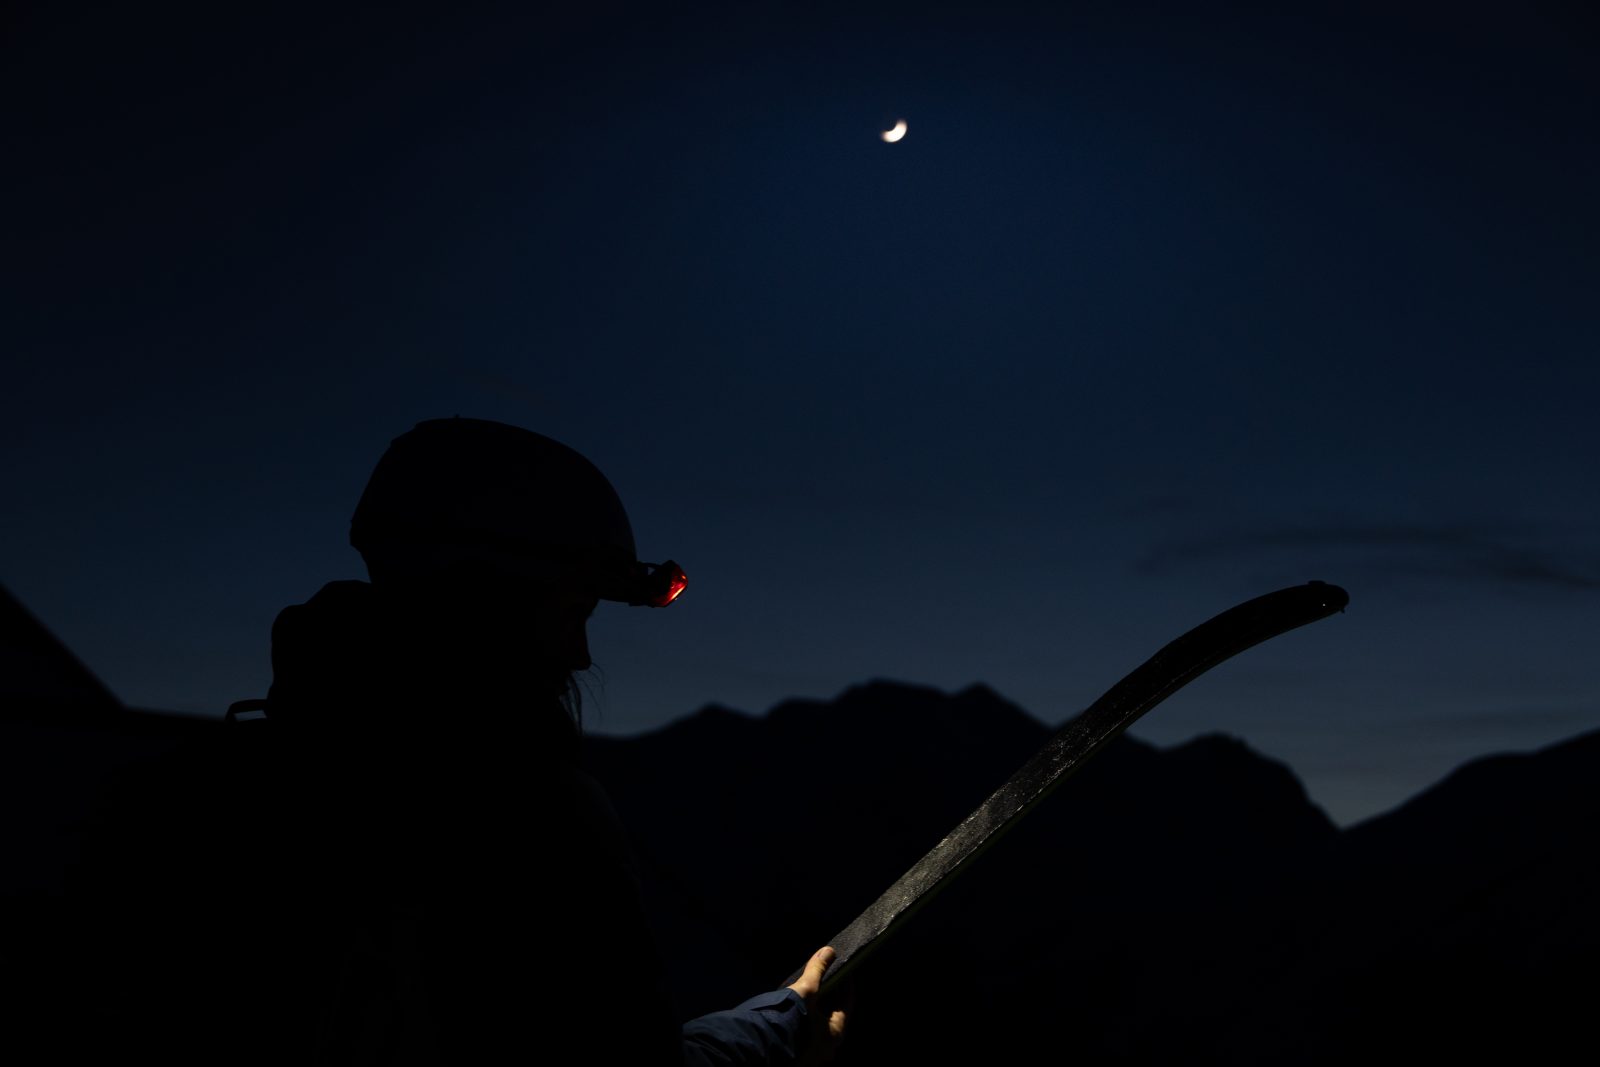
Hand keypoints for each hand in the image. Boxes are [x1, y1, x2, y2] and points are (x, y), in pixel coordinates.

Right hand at [786, 946, 847, 1063]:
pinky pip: (808, 1032)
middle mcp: (828, 1047)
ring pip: (820, 1025)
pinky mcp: (798, 1054)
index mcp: (835, 1033)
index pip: (847, 1003)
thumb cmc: (789, 1017)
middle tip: (826, 977)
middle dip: (830, 996)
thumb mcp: (805, 990)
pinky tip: (799, 1008)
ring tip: (811, 990)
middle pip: (833, 1015)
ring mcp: (813, 1054)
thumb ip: (817, 970)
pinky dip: (807, 1019)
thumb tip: (828, 951)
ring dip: (817, 1008)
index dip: (845, 985)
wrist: (760, 1042)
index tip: (843, 971)